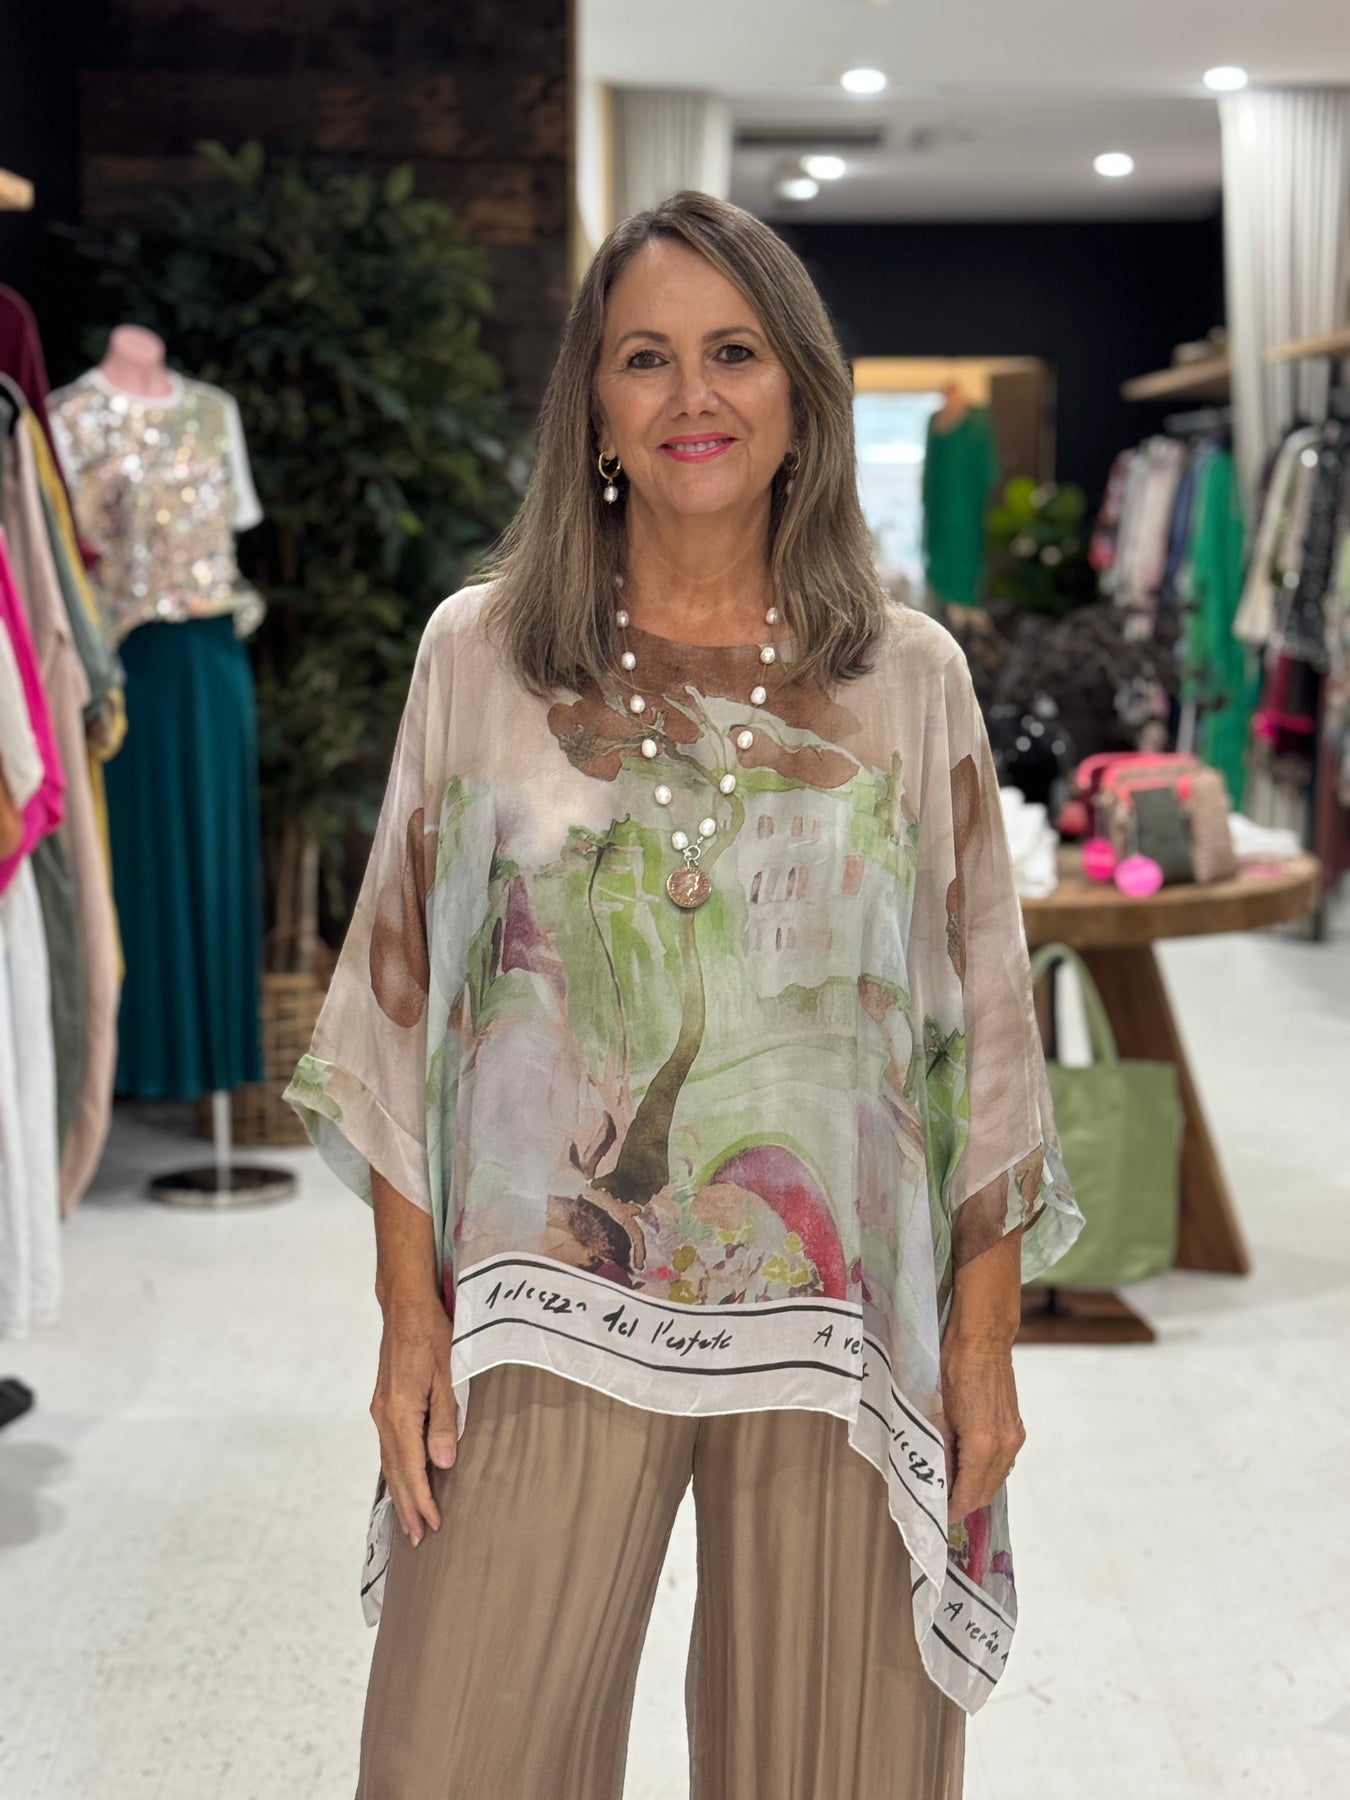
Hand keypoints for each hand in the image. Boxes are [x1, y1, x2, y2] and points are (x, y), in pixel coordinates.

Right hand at [370, 1298, 457, 1546]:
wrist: (405, 1306)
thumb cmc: (433, 1335)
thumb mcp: (448, 1374)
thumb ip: (445, 1420)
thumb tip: (442, 1463)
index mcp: (400, 1411)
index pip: (411, 1467)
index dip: (422, 1500)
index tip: (432, 1526)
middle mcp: (384, 1415)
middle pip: (395, 1471)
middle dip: (407, 1506)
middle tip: (417, 1539)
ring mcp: (381, 1409)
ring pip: (389, 1461)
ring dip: (399, 1491)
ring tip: (408, 1520)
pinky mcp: (384, 1403)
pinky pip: (388, 1446)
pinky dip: (395, 1469)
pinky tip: (401, 1480)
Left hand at [939, 1334, 1024, 1523]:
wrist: (983, 1339)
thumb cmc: (954, 1368)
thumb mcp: (939, 1412)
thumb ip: (943, 1450)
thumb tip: (940, 1479)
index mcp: (983, 1445)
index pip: (968, 1494)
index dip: (952, 1509)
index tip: (937, 1516)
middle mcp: (1004, 1446)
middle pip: (985, 1492)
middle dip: (964, 1503)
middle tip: (940, 1504)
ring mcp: (1014, 1437)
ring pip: (996, 1480)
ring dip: (976, 1489)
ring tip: (952, 1488)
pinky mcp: (1016, 1428)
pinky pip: (1003, 1463)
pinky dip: (986, 1473)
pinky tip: (969, 1467)